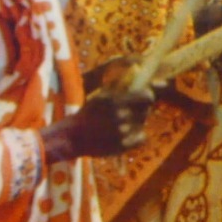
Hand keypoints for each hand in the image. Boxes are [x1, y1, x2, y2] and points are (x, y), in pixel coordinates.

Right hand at [44, 58, 160, 160]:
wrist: (73, 137)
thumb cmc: (89, 113)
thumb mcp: (102, 96)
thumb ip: (121, 88)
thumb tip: (141, 75)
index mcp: (114, 99)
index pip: (147, 96)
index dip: (147, 97)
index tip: (143, 99)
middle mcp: (120, 114)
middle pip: (145, 111)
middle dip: (139, 111)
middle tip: (125, 114)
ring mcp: (122, 131)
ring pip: (142, 124)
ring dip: (135, 124)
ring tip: (118, 125)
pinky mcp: (123, 145)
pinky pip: (142, 138)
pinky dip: (136, 137)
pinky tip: (123, 135)